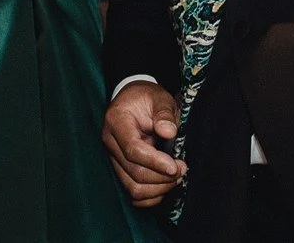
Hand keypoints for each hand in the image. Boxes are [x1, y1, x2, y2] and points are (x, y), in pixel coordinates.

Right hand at [102, 80, 184, 207]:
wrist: (134, 101)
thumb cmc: (147, 99)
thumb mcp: (159, 98)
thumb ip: (164, 113)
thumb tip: (168, 132)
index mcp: (116, 121)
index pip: (132, 149)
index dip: (155, 161)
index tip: (175, 166)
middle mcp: (110, 142)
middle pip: (134, 172)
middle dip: (162, 177)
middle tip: (182, 168)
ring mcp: (114, 159)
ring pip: (133, 187)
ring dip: (159, 188)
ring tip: (177, 177)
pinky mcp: (121, 170)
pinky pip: (133, 194)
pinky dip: (151, 196)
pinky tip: (166, 185)